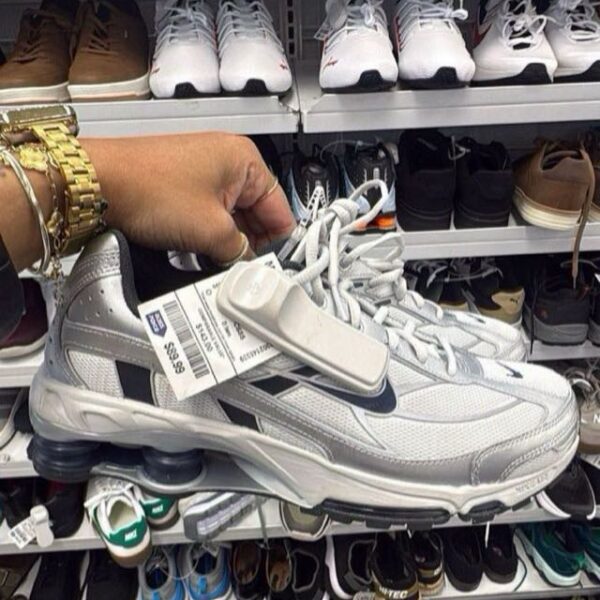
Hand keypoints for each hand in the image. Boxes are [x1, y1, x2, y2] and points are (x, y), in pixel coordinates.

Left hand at [85, 132, 294, 263]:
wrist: (97, 184)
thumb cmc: (146, 187)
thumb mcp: (211, 230)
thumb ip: (241, 251)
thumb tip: (249, 264)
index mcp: (245, 160)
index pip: (281, 209)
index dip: (279, 243)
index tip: (274, 268)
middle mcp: (227, 161)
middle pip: (257, 214)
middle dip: (250, 244)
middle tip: (244, 270)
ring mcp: (204, 172)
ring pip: (232, 217)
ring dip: (227, 242)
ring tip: (217, 262)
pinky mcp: (184, 186)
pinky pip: (210, 215)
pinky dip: (209, 235)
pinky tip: (201, 252)